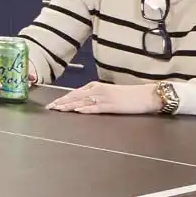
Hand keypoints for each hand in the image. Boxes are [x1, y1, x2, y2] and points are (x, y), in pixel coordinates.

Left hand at [47, 80, 163, 115]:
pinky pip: (95, 107)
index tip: (52, 104)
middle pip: (75, 96)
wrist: (146, 95)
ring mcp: (104, 97)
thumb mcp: (109, 92)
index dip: (62, 98)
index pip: (75, 92)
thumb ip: (95, 96)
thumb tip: (81, 103)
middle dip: (61, 102)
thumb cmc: (128, 95)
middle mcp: (98, 90)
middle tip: (49, 108)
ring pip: (82, 102)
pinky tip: (76, 111)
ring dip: (69, 106)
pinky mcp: (112, 105)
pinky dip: (85, 109)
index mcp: (96, 86)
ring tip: (57, 109)